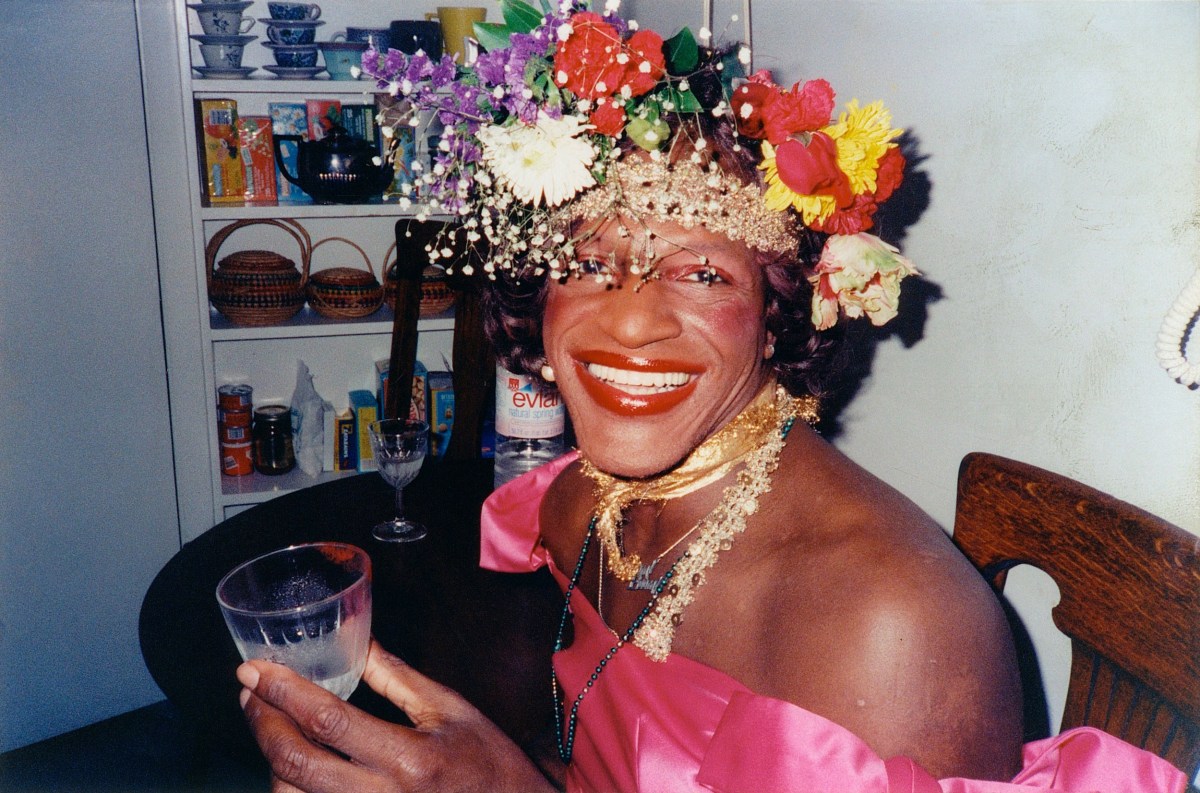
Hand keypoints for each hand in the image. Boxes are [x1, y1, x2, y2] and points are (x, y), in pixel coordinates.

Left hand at [238, 639, 557, 792]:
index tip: (254, 670)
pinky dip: (293, 790)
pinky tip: (292, 765)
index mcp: (408, 758)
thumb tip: (357, 642)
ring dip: (272, 761)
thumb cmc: (488, 763)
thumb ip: (397, 678)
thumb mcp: (450, 710)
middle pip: (296, 764)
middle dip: (262, 724)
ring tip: (270, 725)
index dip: (284, 692)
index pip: (328, 720)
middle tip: (250, 694)